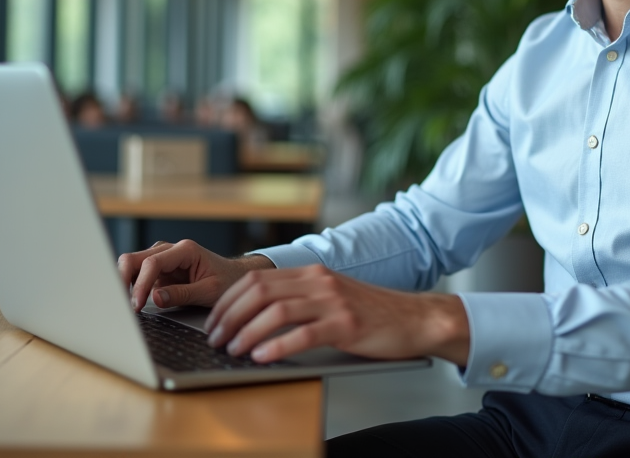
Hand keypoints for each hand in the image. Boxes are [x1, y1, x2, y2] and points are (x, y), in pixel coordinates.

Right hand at [117, 239, 275, 311]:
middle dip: (124, 279)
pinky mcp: (160, 270)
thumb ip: (182, 294)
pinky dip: (132, 286)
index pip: (153, 262)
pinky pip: (139, 275)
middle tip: (122, 304)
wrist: (235, 277)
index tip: (137, 304)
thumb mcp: (209, 291)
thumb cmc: (227, 281)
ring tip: (126, 304)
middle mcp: (171, 250)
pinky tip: (132, 301)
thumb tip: (155, 298)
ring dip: (126, 283)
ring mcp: (163, 259)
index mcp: (186, 250)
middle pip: (135, 258)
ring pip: (133, 264)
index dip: (140, 284)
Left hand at [204, 264, 470, 366]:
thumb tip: (256, 317)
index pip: (256, 280)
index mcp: (312, 272)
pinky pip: (303, 334)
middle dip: (229, 316)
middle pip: (259, 291)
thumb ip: (300, 299)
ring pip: (276, 311)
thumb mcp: (332, 297)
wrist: (415, 318)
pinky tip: (262, 357)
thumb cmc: (371, 314)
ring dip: (246, 331)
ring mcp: (334, 301)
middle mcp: (319, 281)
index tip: (214, 322)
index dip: (228, 301)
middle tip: (215, 338)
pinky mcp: (347, 324)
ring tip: (233, 349)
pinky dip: (277, 346)